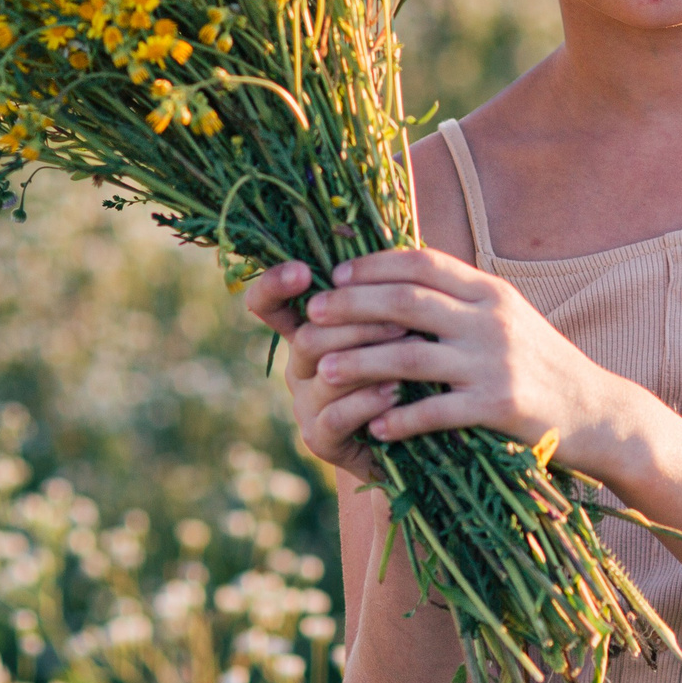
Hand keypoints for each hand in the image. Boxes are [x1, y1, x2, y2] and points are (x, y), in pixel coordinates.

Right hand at [243, 260, 407, 482]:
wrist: (412, 440)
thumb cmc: (407, 372)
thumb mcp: (393, 329)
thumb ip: (380, 293)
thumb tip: (381, 242)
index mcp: (307, 331)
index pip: (269, 305)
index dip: (274, 285)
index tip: (301, 271)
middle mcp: (299, 366)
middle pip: (307, 336)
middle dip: (355, 323)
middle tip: (400, 319)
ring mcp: (306, 404)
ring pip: (325, 374)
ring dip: (370, 358)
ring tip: (410, 349)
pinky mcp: (320, 439)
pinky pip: (336, 416)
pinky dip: (368, 401)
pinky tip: (397, 391)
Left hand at [281, 247, 653, 481]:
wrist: (598, 411)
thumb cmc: (541, 363)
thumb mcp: (506, 316)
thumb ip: (461, 298)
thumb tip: (399, 277)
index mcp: (488, 291)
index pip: (422, 263)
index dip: (373, 266)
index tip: (335, 274)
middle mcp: (490, 319)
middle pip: (406, 302)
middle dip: (352, 306)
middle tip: (312, 315)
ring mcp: (495, 362)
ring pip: (409, 356)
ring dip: (359, 363)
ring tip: (323, 371)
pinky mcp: (499, 406)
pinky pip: (436, 411)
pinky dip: (401, 418)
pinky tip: (374, 426)